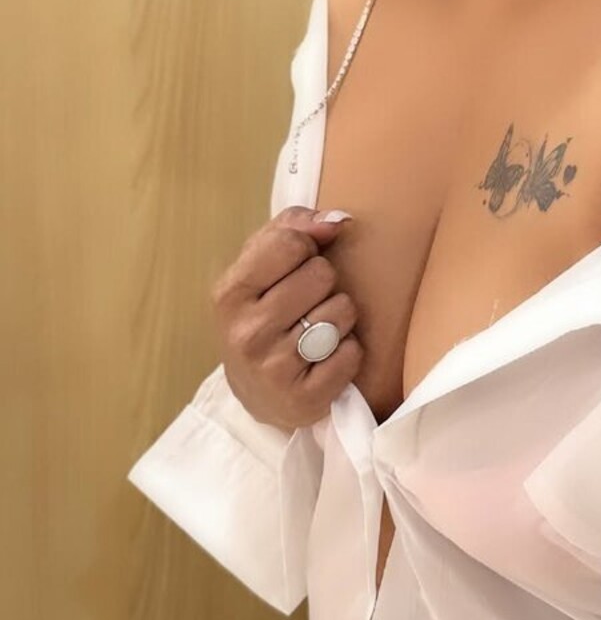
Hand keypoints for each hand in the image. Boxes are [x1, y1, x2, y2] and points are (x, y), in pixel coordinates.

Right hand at [211, 205, 362, 430]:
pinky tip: (327, 358)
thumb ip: (294, 227)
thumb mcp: (261, 265)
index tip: (299, 263)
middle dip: (324, 284)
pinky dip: (349, 351)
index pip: (290, 243)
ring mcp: (273, 369)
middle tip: (308, 302)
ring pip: (342, 311)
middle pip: (321, 275)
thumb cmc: (264, 312)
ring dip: (340, 317)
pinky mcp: (303, 399)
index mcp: (230, 293)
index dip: (307, 247)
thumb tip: (337, 220)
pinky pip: (352, 352)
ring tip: (318, 329)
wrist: (257, 393)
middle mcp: (246, 332)